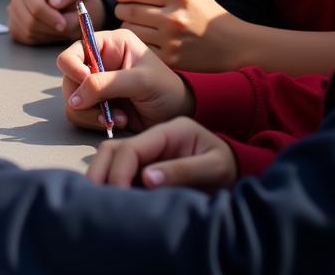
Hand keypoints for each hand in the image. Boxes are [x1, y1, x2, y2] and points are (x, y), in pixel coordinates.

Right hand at [8, 0, 104, 45]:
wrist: (70, 10)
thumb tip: (55, 2)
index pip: (35, 6)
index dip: (50, 17)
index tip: (63, 24)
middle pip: (30, 21)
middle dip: (50, 28)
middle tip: (65, 26)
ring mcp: (14, 14)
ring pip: (28, 32)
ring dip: (48, 34)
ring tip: (59, 26)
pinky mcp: (15, 28)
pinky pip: (26, 39)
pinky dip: (42, 38)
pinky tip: (50, 30)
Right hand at [57, 28, 193, 133]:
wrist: (177, 116)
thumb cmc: (166, 90)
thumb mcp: (141, 81)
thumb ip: (107, 84)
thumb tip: (74, 99)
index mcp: (110, 44)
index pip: (76, 48)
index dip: (73, 64)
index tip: (84, 80)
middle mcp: (98, 61)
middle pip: (69, 75)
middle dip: (83, 96)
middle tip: (103, 108)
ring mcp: (96, 84)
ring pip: (72, 98)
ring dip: (90, 112)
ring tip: (117, 118)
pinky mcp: (97, 105)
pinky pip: (80, 114)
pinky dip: (95, 121)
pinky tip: (118, 121)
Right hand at [85, 116, 238, 190]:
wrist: (238, 169)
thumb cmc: (229, 167)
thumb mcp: (214, 167)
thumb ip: (182, 170)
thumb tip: (146, 179)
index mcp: (169, 131)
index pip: (132, 148)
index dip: (120, 172)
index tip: (118, 198)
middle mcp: (152, 137)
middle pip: (112, 148)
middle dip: (100, 172)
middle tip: (96, 201)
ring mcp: (147, 149)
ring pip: (110, 157)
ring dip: (102, 177)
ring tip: (99, 203)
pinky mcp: (146, 163)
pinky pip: (120, 169)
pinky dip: (110, 182)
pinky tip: (109, 200)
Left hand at [114, 0, 235, 69]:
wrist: (233, 43)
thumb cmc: (202, 8)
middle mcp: (177, 10)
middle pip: (128, 7)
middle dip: (121, 8)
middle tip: (124, 10)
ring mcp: (173, 35)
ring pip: (128, 27)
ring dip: (126, 25)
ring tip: (135, 23)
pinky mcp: (171, 57)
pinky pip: (138, 45)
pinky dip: (136, 42)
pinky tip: (145, 38)